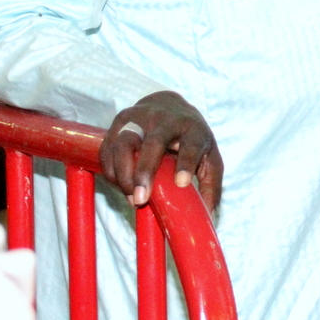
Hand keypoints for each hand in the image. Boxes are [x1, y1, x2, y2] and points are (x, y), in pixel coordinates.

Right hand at [100, 92, 222, 212]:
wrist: (167, 104)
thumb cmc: (190, 137)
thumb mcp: (209, 157)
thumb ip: (210, 185)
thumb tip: (208, 215)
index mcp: (192, 129)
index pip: (191, 144)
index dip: (186, 163)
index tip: (181, 183)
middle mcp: (166, 119)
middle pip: (154, 142)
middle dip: (144, 172)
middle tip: (140, 200)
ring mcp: (140, 117)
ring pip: (125, 143)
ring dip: (123, 173)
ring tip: (130, 196)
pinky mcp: (119, 121)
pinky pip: (108, 148)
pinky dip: (111, 169)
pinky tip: (119, 184)